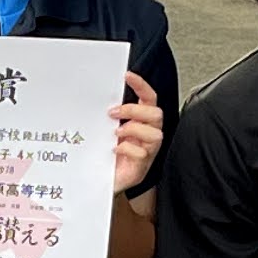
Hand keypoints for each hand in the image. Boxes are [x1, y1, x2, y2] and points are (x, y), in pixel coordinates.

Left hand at [110, 72, 164, 195]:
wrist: (101, 181)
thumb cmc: (107, 155)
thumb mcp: (107, 130)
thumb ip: (111, 116)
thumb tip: (103, 99)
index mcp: (141, 122)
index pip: (149, 98)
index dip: (141, 85)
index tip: (128, 75)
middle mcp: (148, 135)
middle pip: (156, 114)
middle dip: (134, 110)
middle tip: (113, 114)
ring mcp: (147, 151)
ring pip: (155, 134)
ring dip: (133, 130)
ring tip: (116, 134)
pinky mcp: (141, 166)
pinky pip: (142, 153)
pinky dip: (127, 149)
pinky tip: (114, 150)